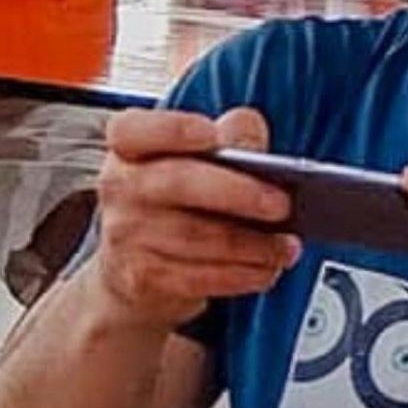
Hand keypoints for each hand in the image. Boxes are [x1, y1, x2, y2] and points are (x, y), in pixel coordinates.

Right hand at [80, 107, 301, 336]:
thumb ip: (228, 137)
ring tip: (286, 245)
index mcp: (129, 148)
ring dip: (252, 245)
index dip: (172, 129)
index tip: (213, 135)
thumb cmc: (176, 203)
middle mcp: (120, 188)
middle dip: (237, 194)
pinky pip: (199, 277)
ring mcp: (126, 235)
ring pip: (196, 237)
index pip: (134, 129)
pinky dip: (241, 275)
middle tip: (282, 204)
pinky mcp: (142, 277)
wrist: (135, 267)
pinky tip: (266, 268)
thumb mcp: (196, 161)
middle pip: (177, 182)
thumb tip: (251, 132)